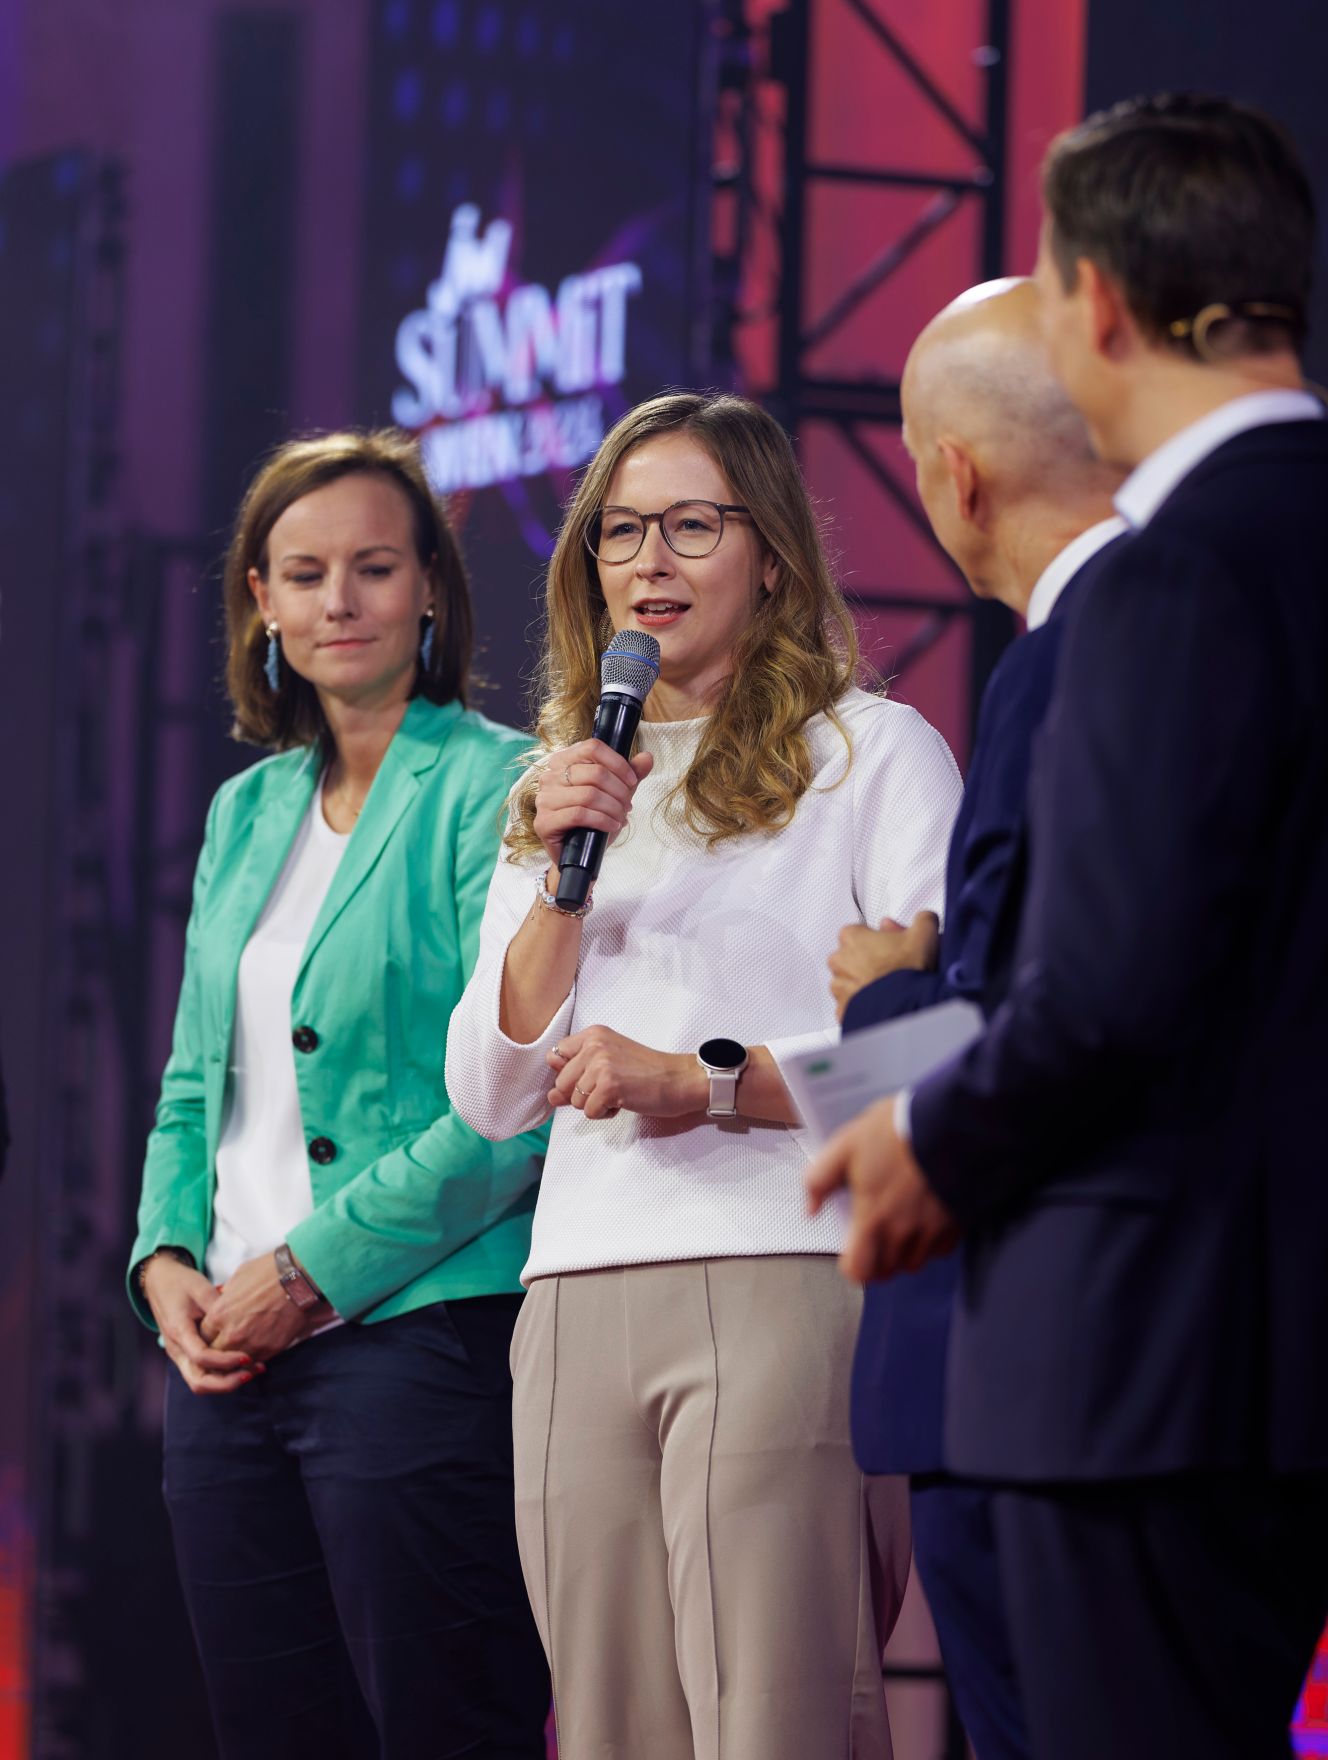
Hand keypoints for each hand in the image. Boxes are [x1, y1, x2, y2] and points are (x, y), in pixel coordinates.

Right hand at [139, 1252, 257, 1395]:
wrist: (160, 1282)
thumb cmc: (182, 1283)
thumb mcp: (201, 1288)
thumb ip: (219, 1307)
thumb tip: (243, 1322)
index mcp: (178, 1331)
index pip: (201, 1357)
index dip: (225, 1361)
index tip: (247, 1357)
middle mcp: (176, 1349)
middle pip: (198, 1381)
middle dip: (226, 1383)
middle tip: (252, 1372)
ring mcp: (179, 1355)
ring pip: (201, 1382)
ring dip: (226, 1382)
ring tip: (254, 1369)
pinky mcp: (186, 1355)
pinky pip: (203, 1373)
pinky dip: (222, 1375)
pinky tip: (243, 1364)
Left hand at [199, 1252, 330, 1359]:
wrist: (299, 1278)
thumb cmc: (269, 1272)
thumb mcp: (239, 1277)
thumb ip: (227, 1295)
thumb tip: (225, 1298)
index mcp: (219, 1314)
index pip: (203, 1336)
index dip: (209, 1334)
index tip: (216, 1332)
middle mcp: (231, 1333)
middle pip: (215, 1353)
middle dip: (219, 1350)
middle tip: (228, 1343)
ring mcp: (251, 1344)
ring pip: (235, 1362)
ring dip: (237, 1357)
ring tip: (244, 1349)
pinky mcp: (270, 1349)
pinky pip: (256, 1361)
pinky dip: (255, 1357)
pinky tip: (260, 1346)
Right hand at [533, 739, 653, 869]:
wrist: (578, 854)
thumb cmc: (593, 820)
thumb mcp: (615, 794)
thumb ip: (630, 774)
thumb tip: (647, 757)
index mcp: (563, 761)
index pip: (593, 748)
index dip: (618, 763)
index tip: (632, 780)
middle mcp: (550, 776)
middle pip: (594, 772)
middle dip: (619, 791)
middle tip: (627, 805)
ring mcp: (544, 799)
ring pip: (588, 795)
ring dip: (613, 808)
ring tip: (621, 817)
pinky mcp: (544, 822)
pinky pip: (579, 815)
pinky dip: (602, 820)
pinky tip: (612, 826)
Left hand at [547, 1026, 707, 1120]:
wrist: (679, 1080)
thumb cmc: (647, 1072)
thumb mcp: (609, 1062)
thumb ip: (577, 1072)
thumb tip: (550, 1093)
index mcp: (593, 1034)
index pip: (556, 1056)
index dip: (569, 1074)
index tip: (591, 1077)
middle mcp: (594, 1045)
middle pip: (561, 1082)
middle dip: (581, 1094)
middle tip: (610, 1087)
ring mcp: (601, 1065)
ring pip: (574, 1100)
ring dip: (595, 1105)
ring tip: (619, 1094)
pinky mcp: (609, 1086)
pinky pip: (590, 1112)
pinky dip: (605, 1114)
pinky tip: (623, 1102)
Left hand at [805, 1094, 959, 1280]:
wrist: (950, 1123)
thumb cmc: (896, 1131)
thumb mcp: (846, 1144)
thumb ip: (820, 1179)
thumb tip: (811, 1209)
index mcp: (873, 1217)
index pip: (860, 1271)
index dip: (853, 1267)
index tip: (852, 1253)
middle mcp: (903, 1232)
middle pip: (886, 1271)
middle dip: (876, 1261)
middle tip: (873, 1240)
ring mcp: (932, 1230)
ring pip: (914, 1264)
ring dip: (902, 1255)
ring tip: (898, 1230)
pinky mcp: (956, 1223)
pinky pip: (940, 1250)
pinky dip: (930, 1244)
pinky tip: (924, 1223)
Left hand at [828, 911, 939, 1018]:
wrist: (906, 1006)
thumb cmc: (908, 970)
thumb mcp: (925, 934)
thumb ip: (923, 919)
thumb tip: (923, 919)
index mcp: (851, 936)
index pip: (857, 932)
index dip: (876, 939)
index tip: (890, 947)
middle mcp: (839, 960)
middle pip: (850, 957)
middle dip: (866, 962)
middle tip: (890, 968)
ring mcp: (839, 987)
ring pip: (848, 982)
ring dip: (862, 984)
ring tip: (887, 988)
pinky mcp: (843, 1010)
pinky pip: (849, 1005)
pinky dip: (861, 1005)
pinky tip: (880, 1003)